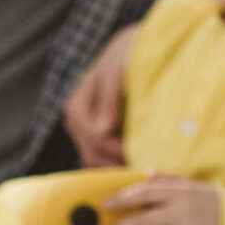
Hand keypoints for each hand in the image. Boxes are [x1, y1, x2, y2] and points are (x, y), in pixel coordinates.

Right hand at [64, 22, 139, 168]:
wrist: (131, 51)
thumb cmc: (125, 57)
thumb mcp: (117, 72)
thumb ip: (108, 100)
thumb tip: (101, 132)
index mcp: (77, 108)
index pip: (94, 137)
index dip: (118, 150)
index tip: (145, 155)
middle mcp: (76, 123)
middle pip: (93, 154)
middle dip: (118, 164)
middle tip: (148, 173)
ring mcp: (85, 133)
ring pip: (96, 162)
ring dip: (118, 169)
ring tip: (144, 173)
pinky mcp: (98, 138)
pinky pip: (103, 160)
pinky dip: (117, 166)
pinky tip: (138, 168)